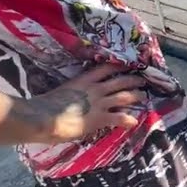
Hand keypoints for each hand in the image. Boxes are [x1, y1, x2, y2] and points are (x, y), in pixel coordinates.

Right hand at [11, 63, 146, 143]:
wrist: (42, 116)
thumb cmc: (44, 105)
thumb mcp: (60, 93)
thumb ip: (70, 93)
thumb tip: (69, 98)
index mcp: (83, 80)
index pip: (105, 68)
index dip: (118, 65)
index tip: (128, 64)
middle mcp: (95, 89)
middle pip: (120, 80)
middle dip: (133, 79)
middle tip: (142, 79)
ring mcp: (99, 103)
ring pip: (124, 96)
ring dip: (136, 96)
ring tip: (144, 96)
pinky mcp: (99, 118)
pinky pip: (119, 118)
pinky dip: (128, 120)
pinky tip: (134, 122)